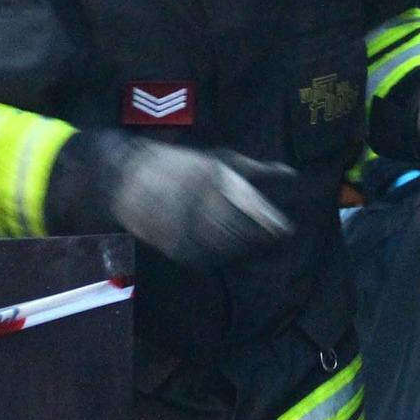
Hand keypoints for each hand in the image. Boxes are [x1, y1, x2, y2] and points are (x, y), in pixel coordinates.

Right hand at [108, 140, 294, 269]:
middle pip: (242, 232)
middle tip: (270, 240)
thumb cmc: (182, 165)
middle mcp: (201, 202)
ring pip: (225, 248)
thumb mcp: (221, 160)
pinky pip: (203, 258)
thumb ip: (258, 170)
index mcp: (218, 179)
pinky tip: (222, 250)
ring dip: (241, 250)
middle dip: (259, 238)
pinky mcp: (172, 244)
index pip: (255, 211)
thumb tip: (292, 174)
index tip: (285, 230)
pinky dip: (217, 257)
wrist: (126, 176)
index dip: (272, 224)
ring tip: (247, 245)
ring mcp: (185, 225)